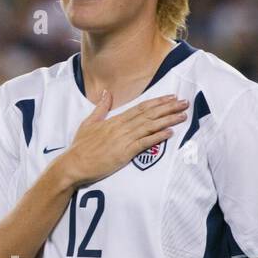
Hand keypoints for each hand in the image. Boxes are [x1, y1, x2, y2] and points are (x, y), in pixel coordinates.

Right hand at [54, 91, 188, 187]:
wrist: (73, 164)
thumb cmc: (80, 146)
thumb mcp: (89, 123)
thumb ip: (100, 108)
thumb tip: (105, 93)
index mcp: (115, 120)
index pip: (140, 108)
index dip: (157, 102)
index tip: (170, 97)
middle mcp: (122, 127)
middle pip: (149, 114)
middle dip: (168, 108)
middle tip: (184, 102)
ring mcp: (123, 139)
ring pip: (150, 126)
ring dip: (167, 120)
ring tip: (182, 115)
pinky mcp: (124, 152)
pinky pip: (144, 143)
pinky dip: (158, 137)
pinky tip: (170, 133)